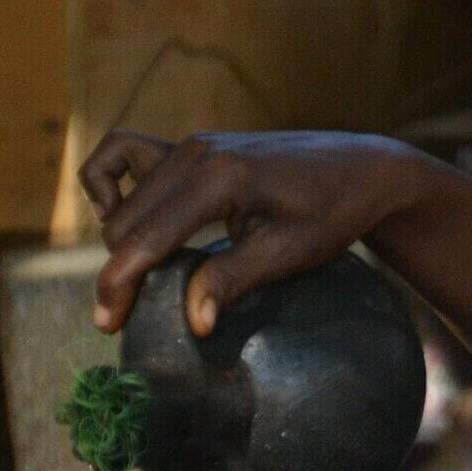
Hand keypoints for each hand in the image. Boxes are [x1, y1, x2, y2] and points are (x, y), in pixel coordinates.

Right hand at [80, 129, 425, 336]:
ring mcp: (192, 144)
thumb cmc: (334, 212)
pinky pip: (126, 154)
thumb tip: (192, 323)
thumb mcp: (289, 252)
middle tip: (135, 313)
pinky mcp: (195, 146)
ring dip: (121, 239)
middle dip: (120, 269)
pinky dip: (113, 186)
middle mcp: (196, 153)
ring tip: (142, 277)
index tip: (108, 326)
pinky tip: (129, 217)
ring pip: (124, 198)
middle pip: (124, 221)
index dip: (119, 284)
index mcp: (219, 178)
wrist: (363, 168)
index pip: (147, 237)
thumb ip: (233, 280)